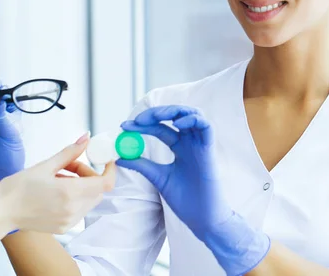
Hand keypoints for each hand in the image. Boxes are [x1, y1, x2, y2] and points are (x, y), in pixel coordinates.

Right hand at [0, 134, 115, 233]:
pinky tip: (57, 191)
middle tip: (71, 165)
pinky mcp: (63, 228)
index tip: (105, 160)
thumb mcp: (45, 165)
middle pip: (97, 190)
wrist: (0, 212)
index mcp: (70, 193)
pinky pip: (80, 210)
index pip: (105, 183)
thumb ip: (70, 152)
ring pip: (89, 200)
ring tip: (59, 177)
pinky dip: (75, 198)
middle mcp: (73, 210)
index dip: (109, 170)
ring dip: (82, 186)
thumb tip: (86, 139)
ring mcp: (69, 221)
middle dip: (89, 175)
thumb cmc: (17, 188)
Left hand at [117, 105, 269, 274]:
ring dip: (173, 110)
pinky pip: (205, 126)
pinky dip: (192, 119)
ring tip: (155, 118)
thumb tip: (119, 158)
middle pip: (175, 115)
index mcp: (179, 146)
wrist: (201, 218)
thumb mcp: (158, 177)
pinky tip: (177, 124)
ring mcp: (200, 144)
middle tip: (138, 120)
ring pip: (191, 114)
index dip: (143, 124)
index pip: (160, 127)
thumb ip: (141, 165)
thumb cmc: (184, 199)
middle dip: (155, 113)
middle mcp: (190, 141)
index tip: (125, 126)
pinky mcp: (209, 149)